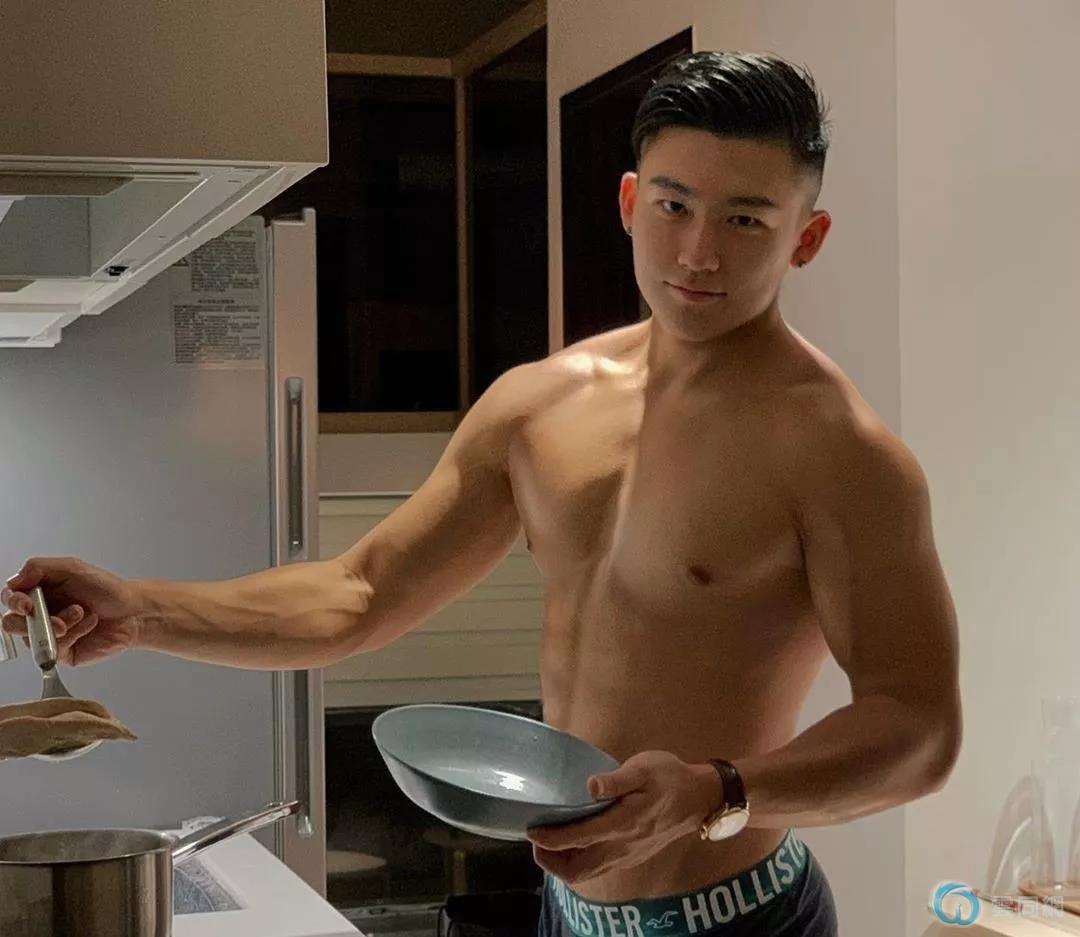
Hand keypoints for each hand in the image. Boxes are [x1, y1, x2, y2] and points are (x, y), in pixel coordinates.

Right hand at [1, 557, 144, 665]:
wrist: (132, 610)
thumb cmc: (107, 589)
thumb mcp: (73, 569)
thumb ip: (40, 568)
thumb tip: (15, 580)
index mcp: (39, 592)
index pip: (10, 598)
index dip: (13, 602)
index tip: (25, 604)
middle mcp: (39, 614)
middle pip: (11, 624)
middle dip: (30, 621)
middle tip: (54, 617)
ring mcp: (48, 635)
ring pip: (32, 638)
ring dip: (59, 624)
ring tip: (81, 613)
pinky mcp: (61, 652)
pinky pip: (53, 650)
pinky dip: (74, 633)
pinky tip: (89, 623)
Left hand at [526, 750, 720, 884]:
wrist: (700, 798)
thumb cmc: (670, 778)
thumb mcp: (644, 768)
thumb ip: (616, 779)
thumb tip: (590, 785)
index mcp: (623, 824)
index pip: (579, 839)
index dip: (551, 839)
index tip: (531, 831)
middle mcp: (623, 847)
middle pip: (578, 870)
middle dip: (551, 861)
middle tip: (536, 841)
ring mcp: (628, 855)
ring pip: (588, 873)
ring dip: (563, 865)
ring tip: (548, 845)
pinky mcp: (632, 856)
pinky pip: (599, 868)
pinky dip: (579, 863)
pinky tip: (573, 845)